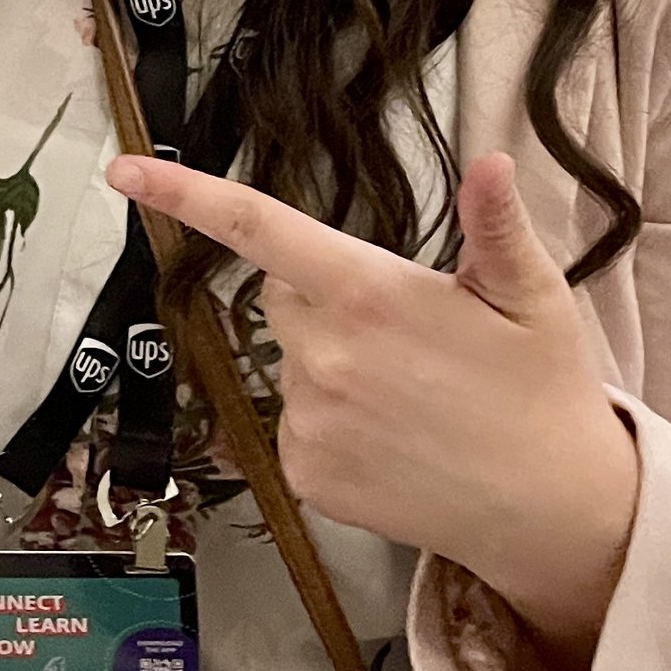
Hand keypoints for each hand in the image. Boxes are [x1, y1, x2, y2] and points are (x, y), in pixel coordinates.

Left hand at [107, 148, 638, 670]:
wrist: (548, 509)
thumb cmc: (542, 390)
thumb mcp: (533, 297)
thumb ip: (497, 226)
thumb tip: (491, 160)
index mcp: (367, 293)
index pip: (259, 228)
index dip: (184, 196)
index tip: (122, 173)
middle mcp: (322, 356)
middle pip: (283, 297)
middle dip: (326, 300)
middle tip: (406, 332)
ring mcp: (308, 421)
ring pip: (292, 363)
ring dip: (333, 366)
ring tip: (412, 395)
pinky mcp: (305, 476)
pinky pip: (297, 425)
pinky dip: (333, 425)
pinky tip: (393, 439)